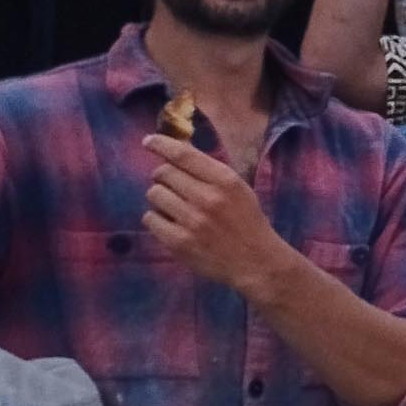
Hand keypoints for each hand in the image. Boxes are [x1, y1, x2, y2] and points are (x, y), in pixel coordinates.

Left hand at [141, 139, 300, 300]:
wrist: (257, 263)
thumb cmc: (247, 222)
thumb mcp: (239, 189)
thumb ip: (210, 172)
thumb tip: (175, 151)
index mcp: (225, 181)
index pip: (183, 154)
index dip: (161, 144)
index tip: (149, 141)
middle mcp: (207, 198)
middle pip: (163, 173)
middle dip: (164, 177)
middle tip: (174, 188)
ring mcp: (192, 221)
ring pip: (154, 194)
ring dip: (160, 199)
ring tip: (175, 208)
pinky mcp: (179, 242)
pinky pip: (150, 218)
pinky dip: (157, 219)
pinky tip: (172, 225)